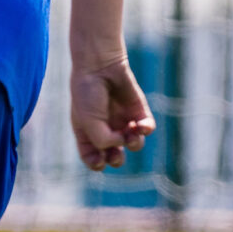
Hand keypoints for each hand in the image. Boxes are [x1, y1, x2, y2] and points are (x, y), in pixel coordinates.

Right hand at [71, 55, 154, 170]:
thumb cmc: (87, 94)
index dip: (96, 164)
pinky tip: (140, 125)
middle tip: (116, 153)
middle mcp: (105, 130)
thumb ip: (102, 140)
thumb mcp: (88, 121)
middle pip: (114, 156)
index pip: (92, 157)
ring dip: (134, 144)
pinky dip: (145, 129)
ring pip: (133, 144)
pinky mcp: (137, 112)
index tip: (99, 161)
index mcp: (86, 133)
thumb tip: (122, 144)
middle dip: (116, 159)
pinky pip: (146, 128)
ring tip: (130, 133)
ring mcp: (122, 121)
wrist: (101, 67)